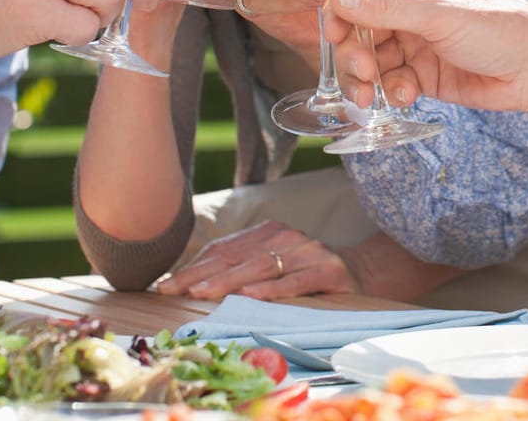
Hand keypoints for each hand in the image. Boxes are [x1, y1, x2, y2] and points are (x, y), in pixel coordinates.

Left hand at [156, 220, 358, 299]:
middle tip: (174, 292)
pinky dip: (273, 288)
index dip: (193, 267)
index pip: (224, 250)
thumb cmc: (306, 275)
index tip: (164, 286)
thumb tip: (188, 285)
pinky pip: (298, 281)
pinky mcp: (330, 270)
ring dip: (229, 281)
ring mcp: (310, 251)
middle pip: (238, 257)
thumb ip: (239, 269)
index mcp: (268, 232)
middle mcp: (287, 236)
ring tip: (202, 294)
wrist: (362, 274)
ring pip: (262, 267)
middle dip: (201, 276)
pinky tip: (250, 295)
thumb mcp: (272, 267)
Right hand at [323, 0, 527, 113]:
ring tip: (374, 94)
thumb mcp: (440, 14)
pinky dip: (392, 91)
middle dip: (356, 53)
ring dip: (369, 78)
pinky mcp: (425, 74)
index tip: (333, 36)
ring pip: (373, 60)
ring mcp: (417, 43)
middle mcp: (412, 9)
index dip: (343, 14)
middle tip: (363, 73)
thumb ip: (387, 9)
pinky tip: (407, 96)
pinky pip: (393, 82)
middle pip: (362, 30)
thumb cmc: (501, 27)